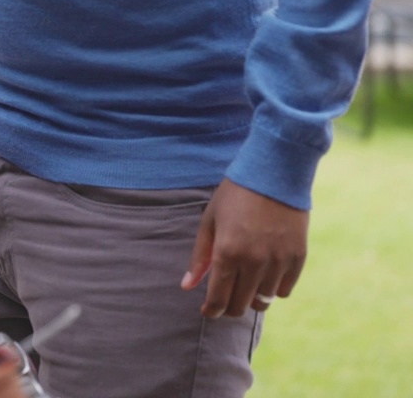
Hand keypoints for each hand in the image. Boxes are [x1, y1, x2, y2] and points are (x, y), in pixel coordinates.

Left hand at [181, 178, 307, 318]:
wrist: (274, 173)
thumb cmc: (235, 195)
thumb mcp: (210, 221)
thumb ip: (200, 257)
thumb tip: (187, 286)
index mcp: (227, 253)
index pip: (218, 299)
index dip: (211, 311)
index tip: (208, 311)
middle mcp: (254, 262)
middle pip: (240, 305)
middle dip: (229, 307)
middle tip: (224, 299)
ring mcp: (278, 261)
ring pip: (263, 302)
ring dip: (251, 299)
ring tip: (245, 286)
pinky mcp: (298, 258)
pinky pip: (284, 290)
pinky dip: (273, 289)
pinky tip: (264, 276)